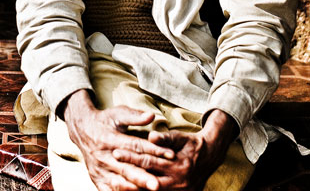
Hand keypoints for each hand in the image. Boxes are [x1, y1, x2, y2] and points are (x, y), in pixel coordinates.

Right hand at [63, 89, 174, 190]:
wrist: (82, 129)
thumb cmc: (105, 120)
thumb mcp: (118, 113)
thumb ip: (134, 116)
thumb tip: (152, 115)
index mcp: (110, 138)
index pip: (135, 146)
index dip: (153, 150)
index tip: (170, 154)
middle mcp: (104, 156)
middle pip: (127, 169)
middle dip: (143, 178)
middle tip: (157, 185)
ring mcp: (99, 170)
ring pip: (119, 182)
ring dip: (135, 188)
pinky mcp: (97, 179)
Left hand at [112, 109, 237, 190]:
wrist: (210, 157)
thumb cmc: (191, 144)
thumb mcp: (180, 137)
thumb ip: (166, 138)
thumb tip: (151, 137)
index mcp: (177, 166)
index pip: (149, 161)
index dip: (131, 157)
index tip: (116, 152)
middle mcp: (177, 183)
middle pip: (146, 180)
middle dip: (128, 174)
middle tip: (112, 168)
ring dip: (132, 187)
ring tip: (114, 181)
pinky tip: (129, 188)